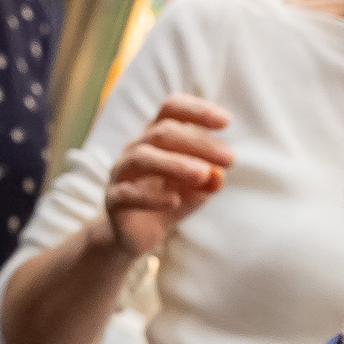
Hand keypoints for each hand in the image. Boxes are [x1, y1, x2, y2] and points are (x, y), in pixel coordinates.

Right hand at [100, 94, 233, 258]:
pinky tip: (175, 201)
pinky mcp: (114, 200)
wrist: (138, 234)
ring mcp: (122, 173)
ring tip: (203, 174)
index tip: (226, 121)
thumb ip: (210, 179)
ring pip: (142, 158)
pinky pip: (127, 193)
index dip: (196, 109)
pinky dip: (152, 196)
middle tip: (229, 159)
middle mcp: (137, 148)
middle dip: (198, 143)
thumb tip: (218, 174)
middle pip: (162, 132)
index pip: (171, 109)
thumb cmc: (171, 199)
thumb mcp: (199, 189)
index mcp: (156, 137)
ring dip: (175, 164)